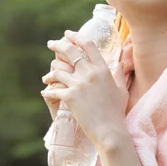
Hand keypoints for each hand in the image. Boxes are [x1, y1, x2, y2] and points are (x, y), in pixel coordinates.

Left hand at [41, 30, 128, 148]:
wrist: (110, 131)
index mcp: (102, 69)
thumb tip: (120, 62)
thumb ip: (119, 74)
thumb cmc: (117, 112)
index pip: (88, 45)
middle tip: (51, 44)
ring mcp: (79, 84)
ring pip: (57, 71)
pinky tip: (45, 93)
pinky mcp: (70, 96)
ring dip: (49, 74)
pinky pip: (53, 90)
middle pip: (69, 51)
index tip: (67, 34)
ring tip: (46, 78)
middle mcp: (90, 73)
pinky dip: (48, 92)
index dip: (76, 36)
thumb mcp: (121, 90)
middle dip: (57, 45)